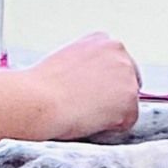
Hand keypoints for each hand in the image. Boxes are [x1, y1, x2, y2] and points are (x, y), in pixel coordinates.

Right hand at [23, 32, 140, 141]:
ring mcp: (127, 75)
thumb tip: (93, 84)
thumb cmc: (42, 86)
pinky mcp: (130, 100)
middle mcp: (119, 52)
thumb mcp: (67, 61)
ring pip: (128, 103)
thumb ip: (88, 67)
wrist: (38, 100)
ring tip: (85, 112)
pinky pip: (127, 121)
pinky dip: (112, 127)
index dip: (103, 84)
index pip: (117, 66)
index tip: (89, 93)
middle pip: (128, 82)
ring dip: (112, 112)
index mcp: (102, 40)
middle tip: (87, 106)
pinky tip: (90, 120)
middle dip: (114, 97)